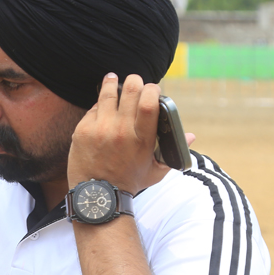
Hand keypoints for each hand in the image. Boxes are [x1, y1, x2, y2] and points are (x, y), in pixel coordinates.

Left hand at [68, 73, 164, 193]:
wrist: (98, 195)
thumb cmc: (129, 182)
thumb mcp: (156, 171)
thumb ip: (173, 151)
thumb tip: (190, 136)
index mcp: (142, 139)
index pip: (149, 103)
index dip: (152, 89)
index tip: (153, 88)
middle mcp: (121, 131)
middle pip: (130, 91)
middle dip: (135, 81)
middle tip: (135, 80)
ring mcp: (100, 129)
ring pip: (108, 93)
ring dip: (113, 83)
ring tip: (114, 79)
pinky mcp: (83, 130)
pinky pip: (93, 109)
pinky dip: (99, 106)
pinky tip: (102, 106)